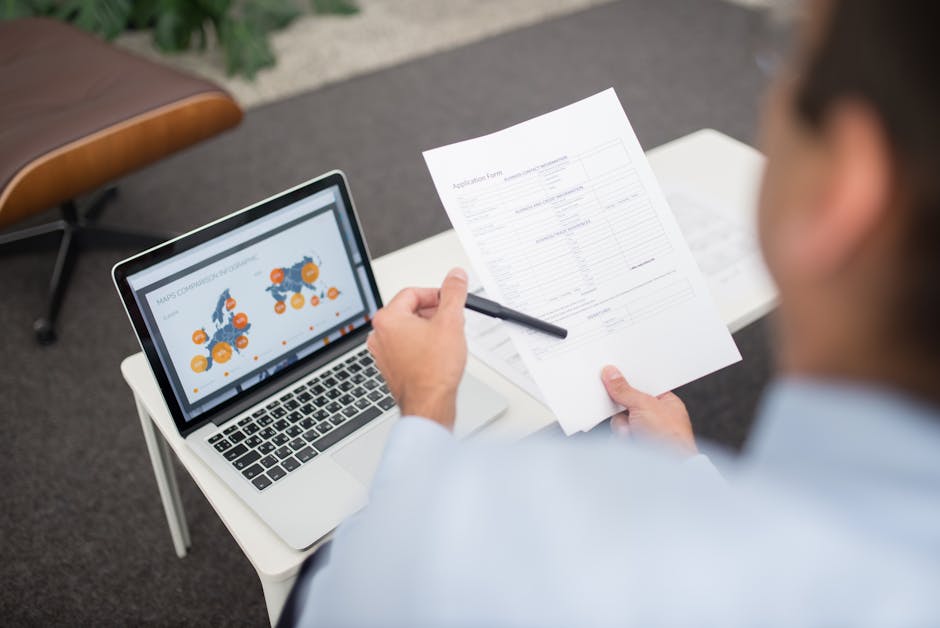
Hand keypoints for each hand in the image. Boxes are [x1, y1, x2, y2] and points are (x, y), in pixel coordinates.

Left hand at [366, 268, 468, 430]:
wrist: (429, 405)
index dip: (436, 295)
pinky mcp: (391, 368)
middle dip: (433, 313)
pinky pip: (407, 348)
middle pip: (409, 310)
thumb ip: (453, 294)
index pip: (412, 293)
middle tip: (451, 320)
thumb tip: (455, 276)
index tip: (449, 300)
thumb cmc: (433, 370)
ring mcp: (383, 353)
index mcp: (388, 319)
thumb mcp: (450, 322)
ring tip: (447, 340)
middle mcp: (380, 335)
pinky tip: (438, 356)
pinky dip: (422, 347)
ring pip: (408, 330)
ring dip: (428, 330)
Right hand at [601, 365, 696, 453]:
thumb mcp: (645, 405)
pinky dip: (621, 438)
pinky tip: (630, 441)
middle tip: (626, 411)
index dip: (627, 382)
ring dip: (623, 427)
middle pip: (627, 404)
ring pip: (620, 421)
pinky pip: (618, 435)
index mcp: (665, 402)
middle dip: (623, 410)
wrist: (666, 469)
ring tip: (633, 432)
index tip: (611, 377)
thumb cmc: (670, 438)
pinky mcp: (634, 445)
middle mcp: (655, 417)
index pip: (641, 386)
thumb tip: (612, 375)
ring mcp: (644, 432)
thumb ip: (625, 390)